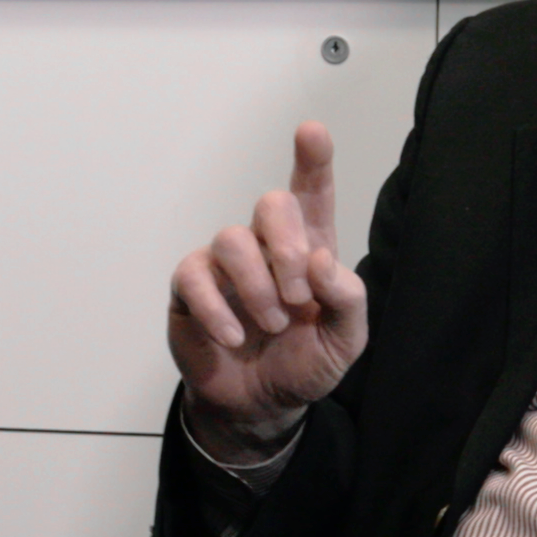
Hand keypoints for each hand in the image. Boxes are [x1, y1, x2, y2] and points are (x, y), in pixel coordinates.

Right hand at [168, 120, 368, 458]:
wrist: (260, 406)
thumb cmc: (305, 363)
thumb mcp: (345, 341)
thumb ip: (347, 299)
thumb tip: (321, 260)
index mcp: (309, 249)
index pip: (311, 194)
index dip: (312, 159)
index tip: (311, 130)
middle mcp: (265, 246)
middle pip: (271, 204)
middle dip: (287, 246)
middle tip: (299, 297)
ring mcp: (224, 265)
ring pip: (232, 239)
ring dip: (257, 287)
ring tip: (272, 325)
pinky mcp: (190, 288)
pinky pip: (194, 276)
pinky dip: (217, 309)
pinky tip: (234, 337)